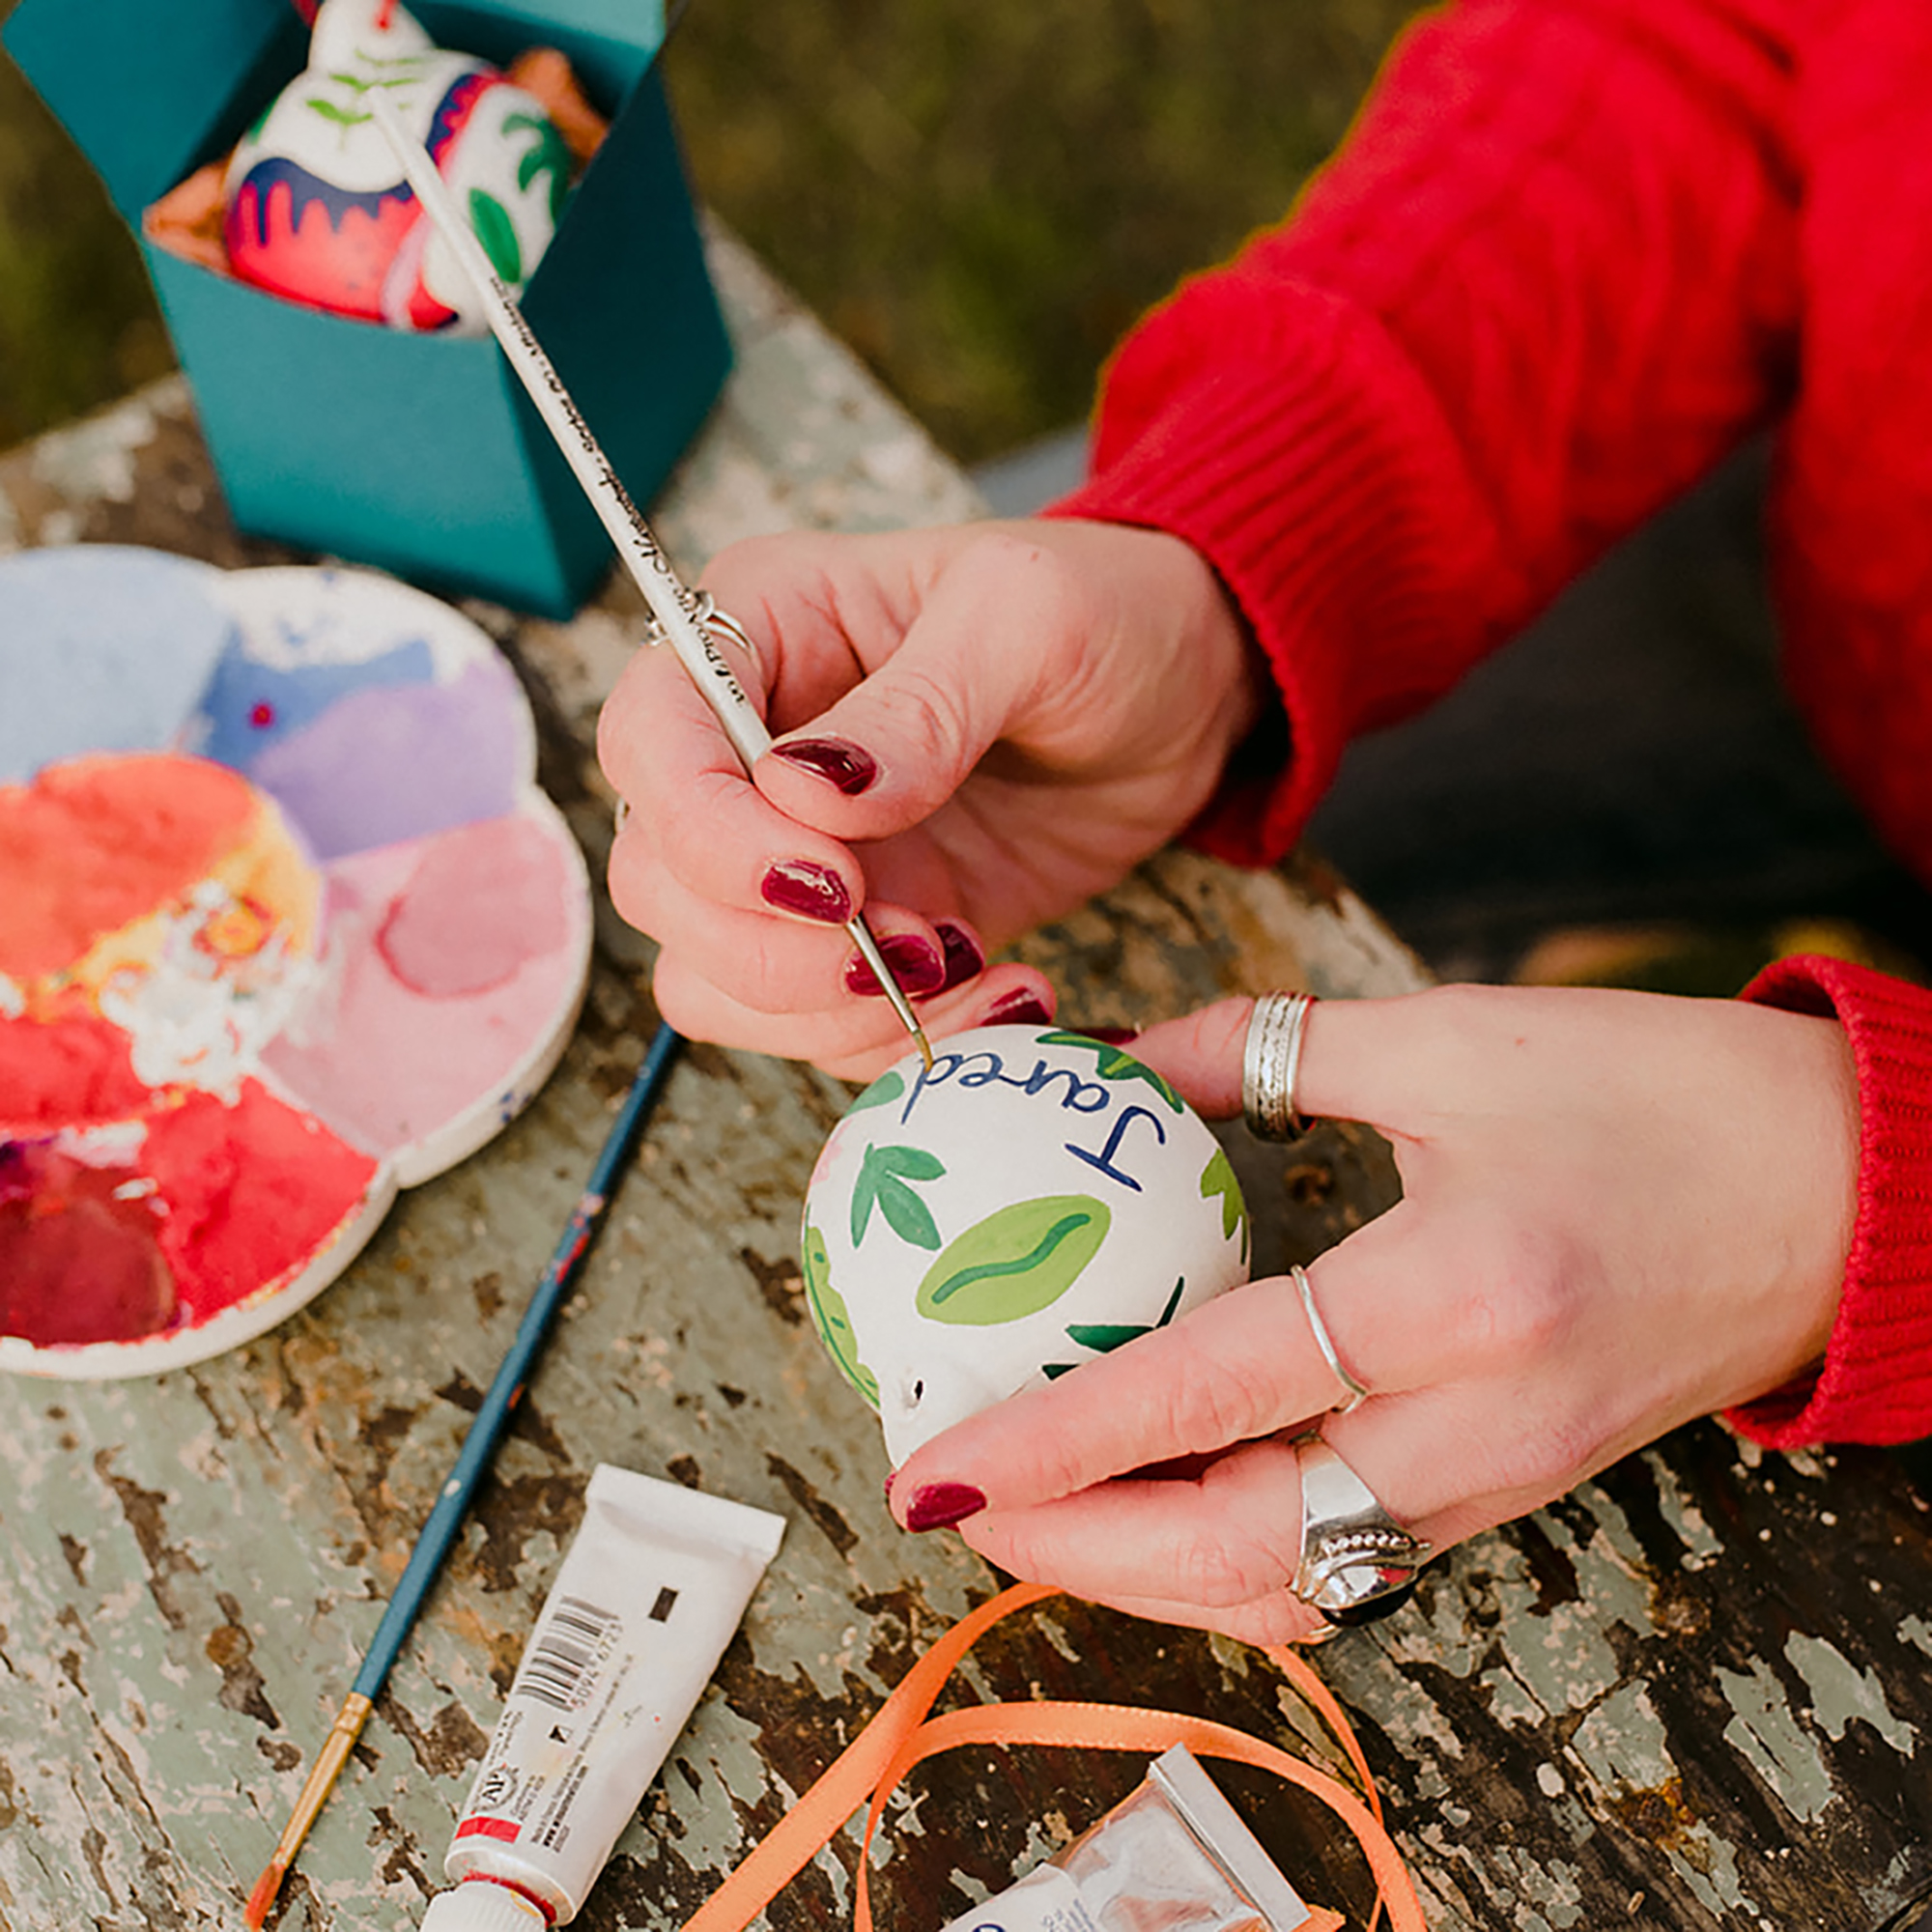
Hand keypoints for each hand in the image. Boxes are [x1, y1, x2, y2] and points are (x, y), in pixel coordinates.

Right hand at [596, 519, 1263, 1078]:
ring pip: (714, 976)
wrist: (1184, 697)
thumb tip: (807, 799)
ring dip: (828, 1011)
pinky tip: (997, 994)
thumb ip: (922, 706)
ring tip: (970, 969)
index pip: (649, 742)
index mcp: (757, 633)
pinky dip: (888, 1039)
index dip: (710, 834)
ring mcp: (792, 853)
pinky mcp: (854, 933)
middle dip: (775, 947)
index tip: (833, 881)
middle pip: (659, 882)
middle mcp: (746, 750)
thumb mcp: (1029, 621)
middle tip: (919, 942)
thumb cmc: (1107, 613)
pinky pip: (809, 1022)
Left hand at [885, 984, 1858, 1641]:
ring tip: (1030, 1514)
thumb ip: (1250, 1051)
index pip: (1213, 1396)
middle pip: (1238, 1545)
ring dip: (1143, 1570)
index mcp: (1455, 1296)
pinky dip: (1230, 1556)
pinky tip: (1157, 1506)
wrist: (1844, 1192)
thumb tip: (1101, 1059)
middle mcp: (1476, 1425)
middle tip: (957, 1496)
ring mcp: (1501, 1482)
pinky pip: (1345, 1563)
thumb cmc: (1655, 1096)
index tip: (940, 1459)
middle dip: (1075, 1546)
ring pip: (1289, 1582)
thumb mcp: (1444, 1038)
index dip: (1061, 1439)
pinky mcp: (1511, 1493)